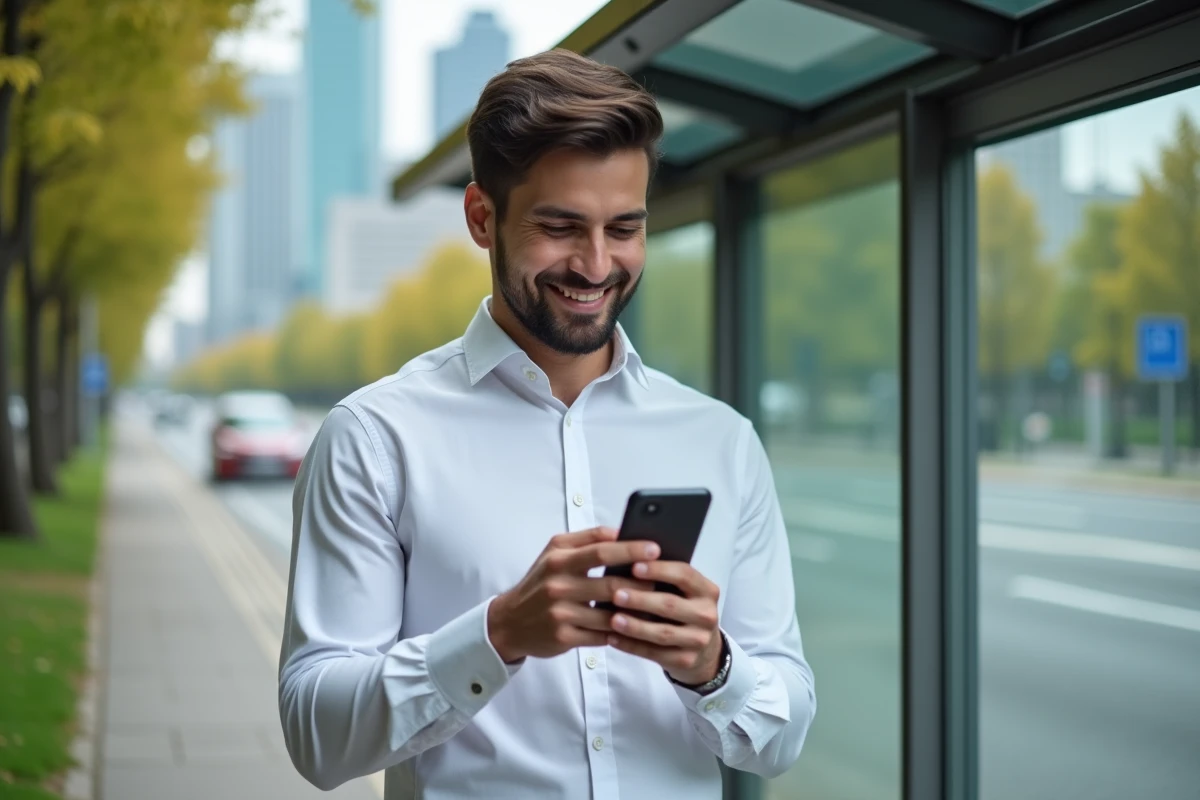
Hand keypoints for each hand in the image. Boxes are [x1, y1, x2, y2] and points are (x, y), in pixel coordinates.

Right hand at [487, 526, 658, 662]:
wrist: (509, 622)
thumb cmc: (540, 584)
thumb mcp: (554, 554)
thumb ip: (586, 540)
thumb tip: (621, 532)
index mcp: (558, 558)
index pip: (600, 549)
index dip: (630, 547)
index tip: (655, 547)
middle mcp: (557, 584)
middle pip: (609, 582)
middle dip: (641, 582)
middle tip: (662, 579)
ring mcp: (560, 613)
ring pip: (610, 613)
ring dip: (636, 610)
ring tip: (655, 604)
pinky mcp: (564, 637)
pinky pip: (602, 634)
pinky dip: (622, 630)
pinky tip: (636, 626)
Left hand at [605, 560, 722, 685]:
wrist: (705, 652)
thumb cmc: (685, 611)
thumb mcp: (685, 593)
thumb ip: (665, 579)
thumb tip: (629, 561)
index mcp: (707, 591)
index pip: (684, 575)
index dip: (658, 570)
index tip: (634, 566)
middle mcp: (706, 615)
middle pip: (670, 605)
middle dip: (641, 599)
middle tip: (616, 594)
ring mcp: (698, 640)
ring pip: (662, 633)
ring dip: (635, 626)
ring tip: (612, 619)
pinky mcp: (686, 660)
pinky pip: (654, 653)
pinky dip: (631, 646)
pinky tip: (613, 638)